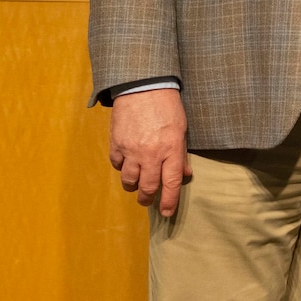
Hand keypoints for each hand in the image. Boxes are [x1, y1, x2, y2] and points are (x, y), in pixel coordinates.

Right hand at [110, 88, 189, 216]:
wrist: (143, 88)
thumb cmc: (168, 107)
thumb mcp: (182, 129)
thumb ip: (181, 154)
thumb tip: (184, 176)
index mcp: (171, 149)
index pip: (170, 183)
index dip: (169, 201)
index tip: (167, 213)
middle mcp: (150, 153)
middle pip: (147, 187)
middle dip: (147, 198)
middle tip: (148, 200)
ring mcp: (131, 150)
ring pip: (129, 180)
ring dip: (134, 186)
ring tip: (137, 184)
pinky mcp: (116, 145)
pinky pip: (117, 165)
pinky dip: (122, 168)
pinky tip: (127, 164)